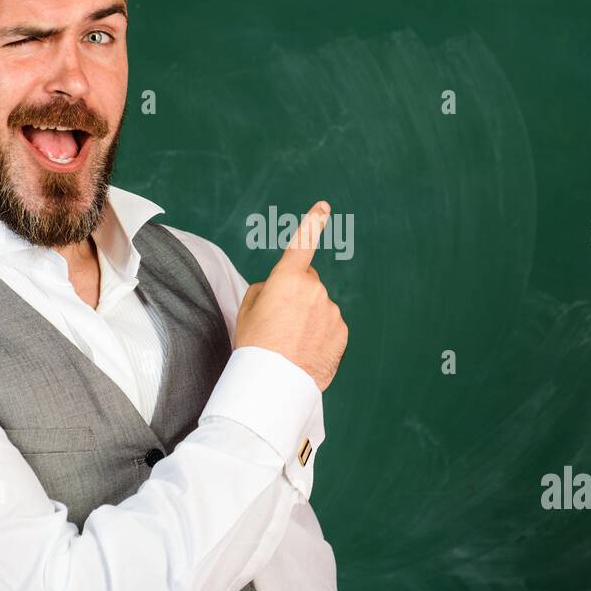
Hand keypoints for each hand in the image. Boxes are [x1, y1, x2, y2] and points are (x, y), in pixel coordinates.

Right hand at [234, 201, 348, 391]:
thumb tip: (279, 289)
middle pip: (307, 283)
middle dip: (297, 295)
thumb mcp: (248, 310)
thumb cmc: (255, 345)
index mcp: (287, 279)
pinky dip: (320, 335)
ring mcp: (331, 311)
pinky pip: (330, 326)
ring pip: (319, 306)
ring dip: (309, 318)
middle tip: (280, 322)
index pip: (302, 244)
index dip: (312, 222)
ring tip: (290, 342)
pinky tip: (305, 351)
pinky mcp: (342, 332)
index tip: (323, 207)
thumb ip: (266, 290)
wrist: (273, 382)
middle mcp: (314, 289)